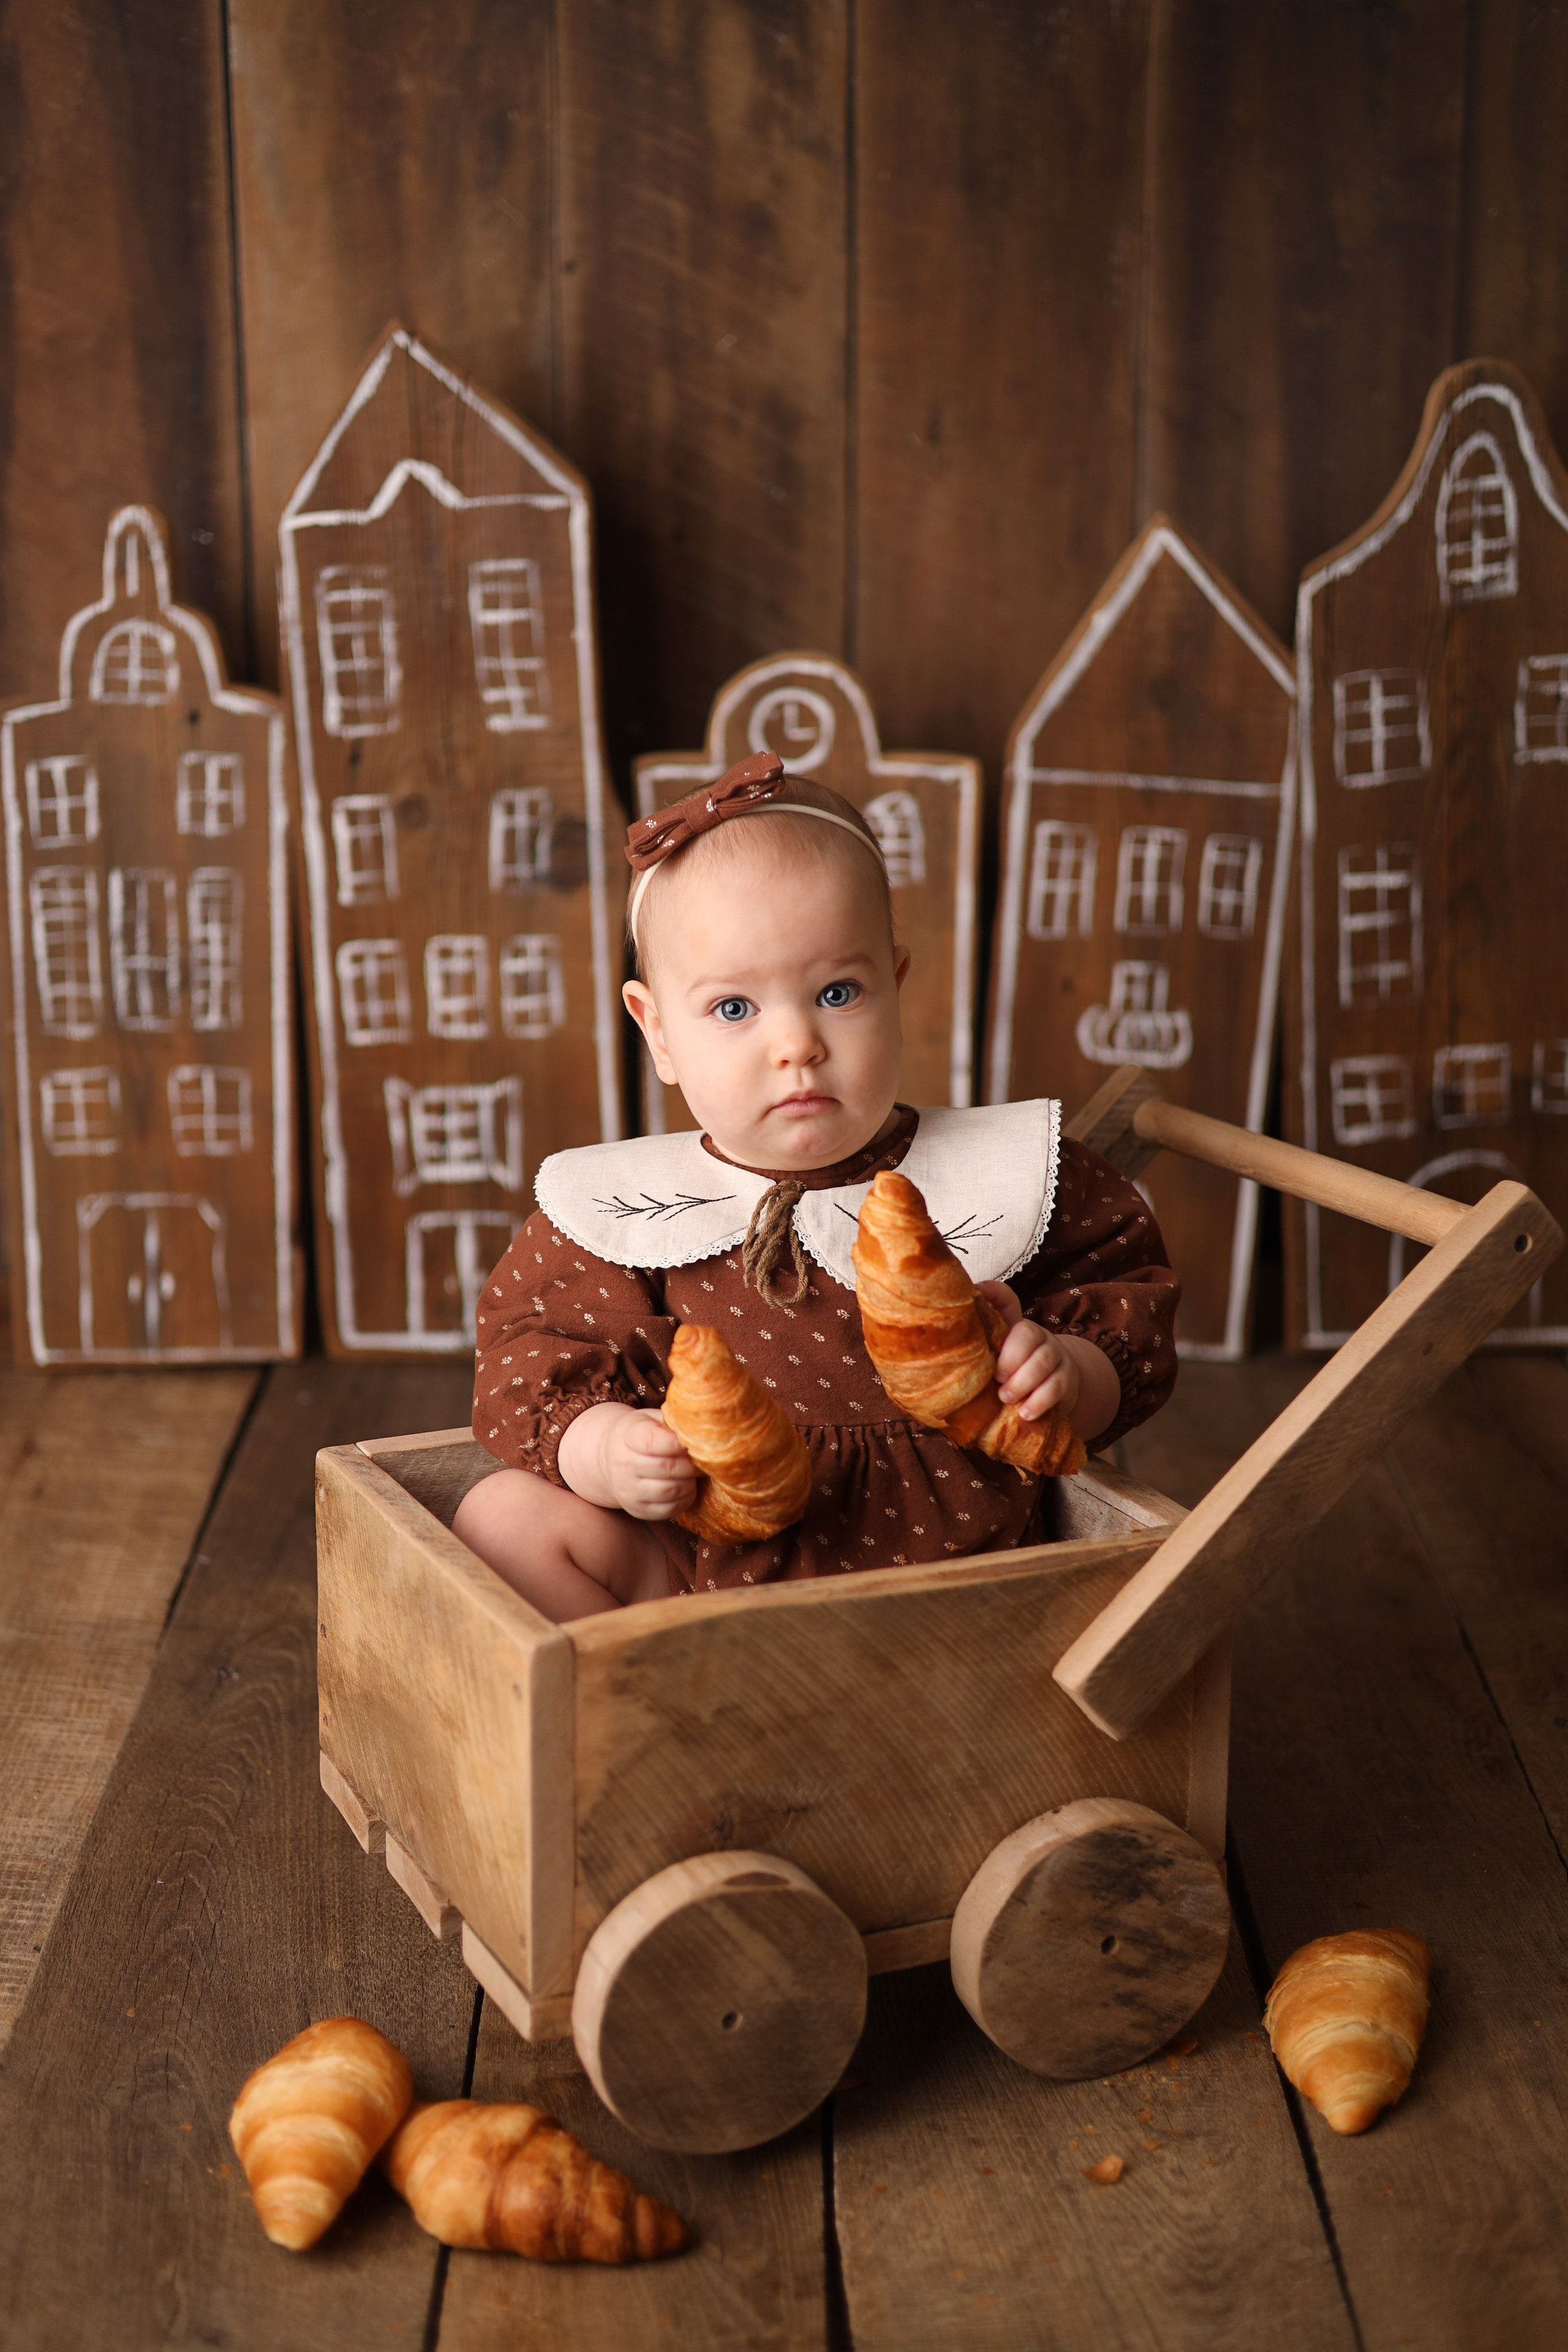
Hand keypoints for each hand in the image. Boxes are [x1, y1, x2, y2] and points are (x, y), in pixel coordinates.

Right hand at [557, 1402, 697, 1519]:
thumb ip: (671, 1421)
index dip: (679, 1443)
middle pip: (667, 1467)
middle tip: (703, 1460)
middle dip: (691, 1465)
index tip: (693, 1443)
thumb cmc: (640, 1434)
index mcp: (628, 1436)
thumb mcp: (650, 1418)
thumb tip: (701, 1430)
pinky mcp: (637, 1509)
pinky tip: (688, 1487)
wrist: (611, 1459)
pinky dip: (686, 1499)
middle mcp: (623, 1464)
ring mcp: (628, 1490)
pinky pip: (669, 1509)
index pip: (652, 1441)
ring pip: (670, 1490)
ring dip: (690, 1482)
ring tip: (695, 1474)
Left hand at [974, 1281, 1119, 1441]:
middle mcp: (1038, 1335)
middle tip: (996, 1380)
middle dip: (1010, 1360)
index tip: (983, 1327)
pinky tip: (1025, 1413)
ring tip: (1006, 1399)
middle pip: (1028, 1336)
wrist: (1049, 1391)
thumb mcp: (994, 1357)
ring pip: (1044, 1361)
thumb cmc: (1013, 1373)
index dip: (994, 1297)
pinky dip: (1039, 1401)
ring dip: (1022, 1383)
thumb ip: (977, 1341)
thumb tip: (948, 1316)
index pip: (1005, 1299)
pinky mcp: (1067, 1380)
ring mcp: (1056, 1356)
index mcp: (1014, 1325)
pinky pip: (1057, 1387)